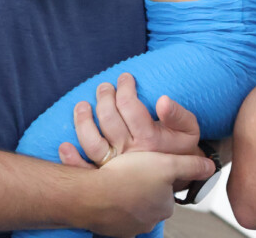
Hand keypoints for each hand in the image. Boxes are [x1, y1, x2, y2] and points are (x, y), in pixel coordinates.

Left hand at [57, 74, 202, 171]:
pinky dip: (72, 159)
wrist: (179, 178)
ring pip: (92, 142)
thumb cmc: (183, 150)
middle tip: (105, 86)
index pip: (130, 107)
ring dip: (83, 120)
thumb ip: (178, 115)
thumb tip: (162, 100)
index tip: (126, 77)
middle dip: (104, 96)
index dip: (126, 88)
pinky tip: (64, 145)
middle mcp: (130, 154)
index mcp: (150, 140)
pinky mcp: (107, 178)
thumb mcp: (190, 130)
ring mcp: (116, 167)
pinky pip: (86, 170)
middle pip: (109, 119)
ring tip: (83, 104)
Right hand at [76, 150, 215, 237]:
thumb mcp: (167, 164)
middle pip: (150, 201)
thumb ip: (191, 166)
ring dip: (126, 194)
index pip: (168, 191)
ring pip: (131, 208)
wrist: (90, 194)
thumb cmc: (128, 177)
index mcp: (163, 208)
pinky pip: (113, 215)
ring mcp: (127, 228)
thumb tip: (210, 168)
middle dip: (143, 187)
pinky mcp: (109, 229)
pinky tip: (106, 190)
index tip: (150, 167)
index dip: (160, 177)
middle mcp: (148, 222)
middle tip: (132, 171)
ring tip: (117, 179)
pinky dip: (111, 204)